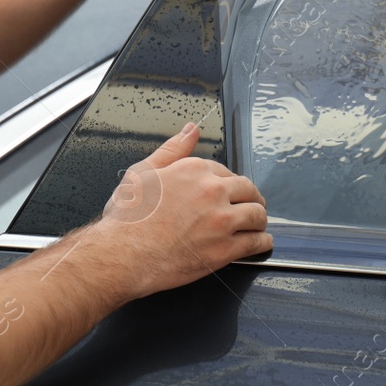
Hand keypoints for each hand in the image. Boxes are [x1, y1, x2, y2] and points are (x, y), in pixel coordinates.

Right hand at [95, 123, 270, 299]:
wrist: (123, 255)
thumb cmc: (128, 218)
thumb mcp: (143, 172)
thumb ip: (172, 149)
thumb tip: (190, 130)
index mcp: (194, 170)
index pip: (225, 172)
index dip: (227, 183)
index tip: (227, 192)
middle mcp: (212, 191)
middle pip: (248, 191)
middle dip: (251, 198)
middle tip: (249, 206)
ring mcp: (221, 221)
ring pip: (257, 216)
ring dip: (259, 220)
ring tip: (256, 225)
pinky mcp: (225, 250)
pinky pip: (256, 244)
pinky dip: (262, 243)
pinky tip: (260, 243)